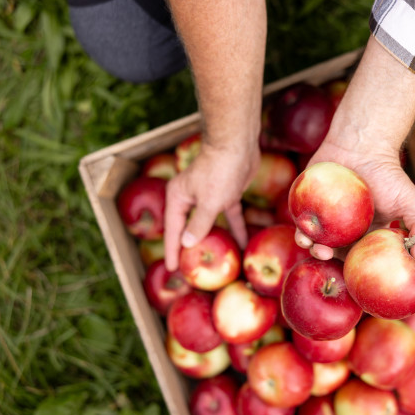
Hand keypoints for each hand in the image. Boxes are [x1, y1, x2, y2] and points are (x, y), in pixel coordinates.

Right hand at [164, 142, 259, 270]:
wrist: (237, 144)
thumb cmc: (219, 171)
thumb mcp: (209, 202)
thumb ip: (199, 224)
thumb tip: (188, 244)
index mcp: (178, 198)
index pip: (173, 230)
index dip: (173, 250)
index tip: (173, 268)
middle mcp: (190, 198)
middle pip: (189, 228)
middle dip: (191, 248)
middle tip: (192, 270)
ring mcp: (209, 196)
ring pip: (210, 224)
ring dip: (214, 240)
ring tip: (215, 260)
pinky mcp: (227, 194)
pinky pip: (229, 217)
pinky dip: (235, 228)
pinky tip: (241, 242)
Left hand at [294, 36, 414, 260]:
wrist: (363, 145)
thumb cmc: (389, 175)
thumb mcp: (412, 202)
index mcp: (364, 235)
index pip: (354, 257)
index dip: (348, 267)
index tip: (345, 269)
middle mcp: (343, 228)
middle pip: (329, 250)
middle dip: (324, 256)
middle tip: (324, 253)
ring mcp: (324, 216)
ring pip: (312, 237)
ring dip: (307, 244)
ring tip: (308, 243)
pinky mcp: (308, 203)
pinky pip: (301, 219)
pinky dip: (299, 225)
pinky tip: (301, 227)